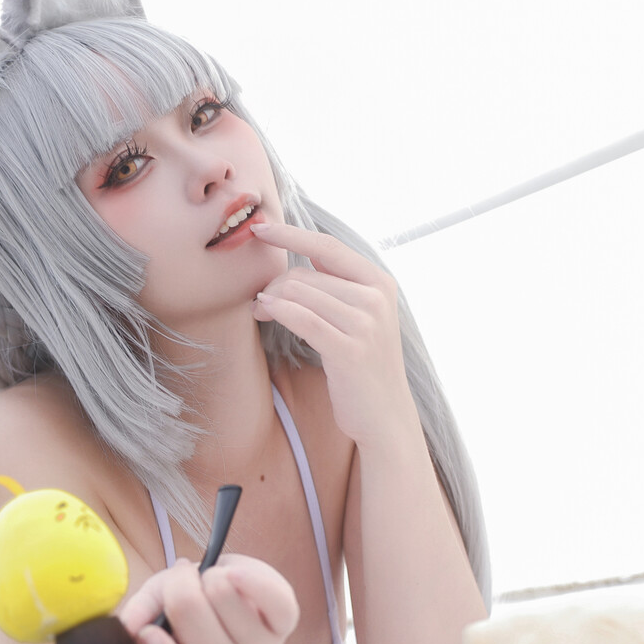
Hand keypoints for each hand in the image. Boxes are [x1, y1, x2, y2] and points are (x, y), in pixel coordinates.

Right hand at [114, 553, 298, 643]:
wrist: (237, 610)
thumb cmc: (192, 612)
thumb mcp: (156, 609)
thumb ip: (139, 615)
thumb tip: (129, 626)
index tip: (148, 631)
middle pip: (190, 611)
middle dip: (178, 583)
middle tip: (181, 582)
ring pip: (222, 593)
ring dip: (210, 576)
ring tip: (211, 584)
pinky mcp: (284, 623)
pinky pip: (273, 597)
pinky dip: (252, 577)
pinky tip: (234, 573)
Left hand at [249, 221, 419, 450]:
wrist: (385, 415)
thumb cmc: (363, 365)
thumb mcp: (361, 317)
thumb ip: (338, 285)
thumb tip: (300, 253)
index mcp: (379, 282)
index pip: (327, 245)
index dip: (291, 234)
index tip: (261, 228)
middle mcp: (376, 297)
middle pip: (305, 275)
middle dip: (273, 286)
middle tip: (258, 303)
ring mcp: (366, 323)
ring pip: (299, 294)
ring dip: (270, 301)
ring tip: (261, 313)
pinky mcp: (350, 349)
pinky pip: (302, 319)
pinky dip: (277, 312)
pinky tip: (264, 313)